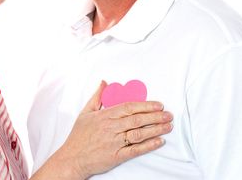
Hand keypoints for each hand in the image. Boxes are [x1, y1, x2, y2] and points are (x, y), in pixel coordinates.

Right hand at [45, 81, 172, 178]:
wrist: (72, 158)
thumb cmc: (78, 136)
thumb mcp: (85, 113)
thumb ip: (97, 97)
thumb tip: (104, 83)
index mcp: (104, 116)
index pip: (129, 107)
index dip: (145, 105)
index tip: (158, 105)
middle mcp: (111, 128)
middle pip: (137, 120)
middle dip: (155, 116)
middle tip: (168, 114)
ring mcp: (114, 142)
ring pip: (139, 134)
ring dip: (155, 129)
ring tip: (168, 126)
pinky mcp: (116, 156)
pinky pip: (135, 150)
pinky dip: (148, 145)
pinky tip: (159, 141)